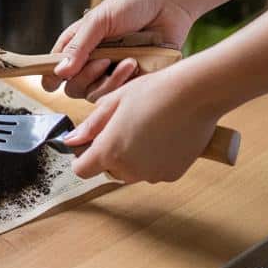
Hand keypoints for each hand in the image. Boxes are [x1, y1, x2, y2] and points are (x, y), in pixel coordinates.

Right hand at [41, 0, 197, 100]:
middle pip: (73, 88)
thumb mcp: (98, 21)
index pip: (54, 69)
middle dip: (86, 77)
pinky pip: (119, 95)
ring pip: (96, 95)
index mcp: (77, 45)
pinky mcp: (131, 81)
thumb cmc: (131, 4)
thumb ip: (78, 46)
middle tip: (103, 60)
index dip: (51, 78)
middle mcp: (90, 62)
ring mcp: (110, 73)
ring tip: (128, 60)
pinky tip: (136, 64)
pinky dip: (125, 83)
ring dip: (110, 80)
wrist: (168, 3)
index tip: (53, 82)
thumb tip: (60, 72)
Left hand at [61, 70, 219, 183]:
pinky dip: (154, 159)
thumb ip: (91, 126)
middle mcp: (129, 169)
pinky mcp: (172, 174)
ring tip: (145, 127)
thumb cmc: (153, 92)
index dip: (83, 157)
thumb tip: (72, 141)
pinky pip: (154, 171)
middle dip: (110, 154)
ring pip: (132, 171)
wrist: (195, 94)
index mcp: (109, 151)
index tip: (89, 143)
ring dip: (132, 157)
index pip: (82, 170)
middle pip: (108, 170)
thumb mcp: (114, 102)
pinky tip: (163, 136)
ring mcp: (152, 174)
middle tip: (122, 127)